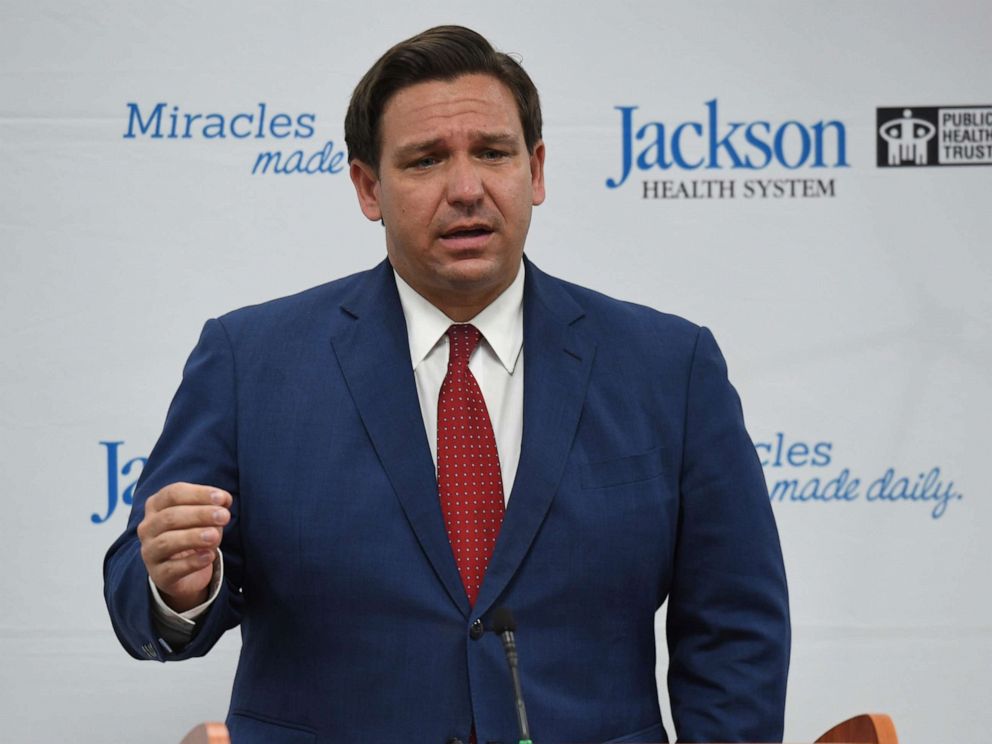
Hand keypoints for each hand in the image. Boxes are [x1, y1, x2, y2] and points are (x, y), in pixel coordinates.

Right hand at [137, 483, 231, 612]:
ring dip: (193, 537)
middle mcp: (148, 527)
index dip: (199, 494)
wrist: (184, 571)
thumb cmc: (193, 534)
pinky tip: (209, 556)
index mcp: (156, 505)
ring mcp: (149, 552)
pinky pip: (172, 568)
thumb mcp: (204, 518)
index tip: (223, 498)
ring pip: (166, 542)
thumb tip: (224, 500)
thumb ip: (212, 507)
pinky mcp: (158, 575)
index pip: (173, 494)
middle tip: (224, 516)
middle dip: (200, 515)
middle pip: (170, 517)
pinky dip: (192, 562)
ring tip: (215, 536)